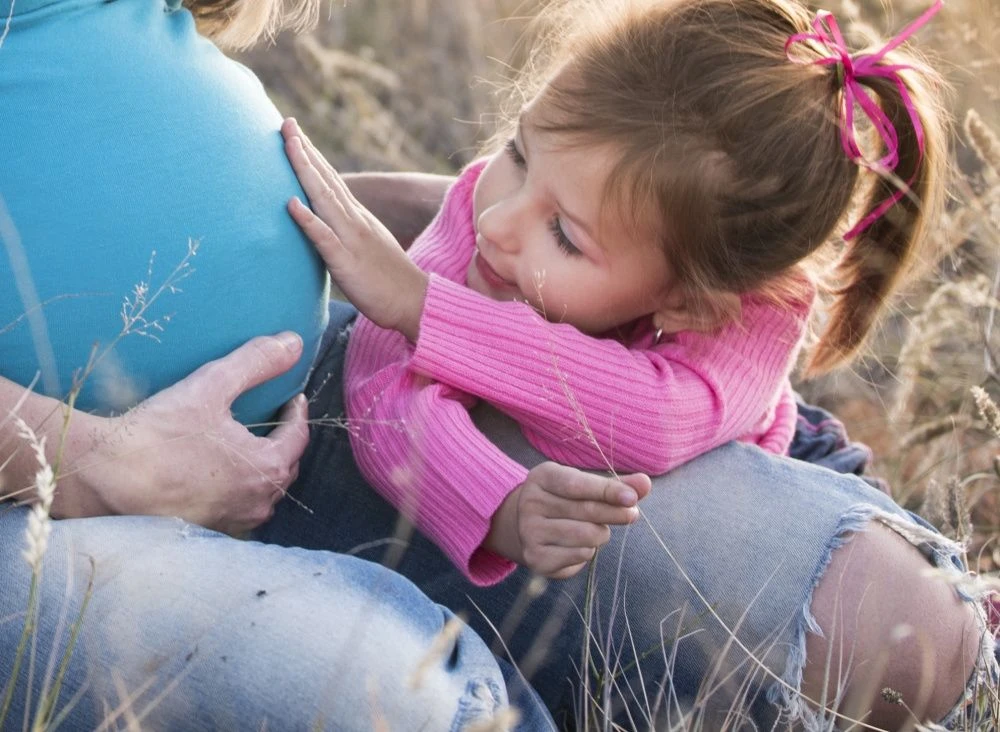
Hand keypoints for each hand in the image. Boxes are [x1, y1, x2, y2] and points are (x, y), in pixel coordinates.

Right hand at [52, 333, 310, 533]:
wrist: (104, 478)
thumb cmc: (159, 434)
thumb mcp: (211, 386)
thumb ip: (255, 363)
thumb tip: (293, 343)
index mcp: (267, 468)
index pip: (298, 437)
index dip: (297, 414)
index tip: (292, 398)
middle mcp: (257, 503)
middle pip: (284, 467)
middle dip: (283, 442)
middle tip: (274, 420)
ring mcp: (233, 522)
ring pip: (262, 492)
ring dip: (261, 469)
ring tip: (248, 446)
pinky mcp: (207, 531)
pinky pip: (236, 508)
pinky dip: (236, 489)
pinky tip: (218, 475)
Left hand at [282, 118, 428, 340]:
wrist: (415, 302)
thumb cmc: (388, 281)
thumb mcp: (365, 247)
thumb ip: (346, 232)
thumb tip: (325, 224)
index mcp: (357, 218)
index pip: (331, 180)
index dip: (312, 155)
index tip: (293, 132)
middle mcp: (354, 221)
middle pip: (326, 180)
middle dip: (304, 150)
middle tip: (285, 122)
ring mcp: (351, 239)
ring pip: (324, 199)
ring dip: (305, 171)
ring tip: (288, 145)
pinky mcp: (347, 262)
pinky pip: (325, 238)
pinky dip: (308, 219)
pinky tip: (291, 204)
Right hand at [485, 462, 651, 578]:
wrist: (529, 526)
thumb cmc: (565, 500)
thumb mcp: (585, 486)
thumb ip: (615, 485)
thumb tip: (645, 483)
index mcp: (542, 477)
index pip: (577, 484)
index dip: (607, 491)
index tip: (632, 498)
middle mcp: (530, 502)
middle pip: (586, 510)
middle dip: (615, 513)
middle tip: (632, 515)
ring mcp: (530, 531)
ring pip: (586, 535)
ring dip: (601, 534)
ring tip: (596, 529)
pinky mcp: (536, 558)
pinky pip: (580, 555)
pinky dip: (589, 551)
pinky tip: (580, 544)